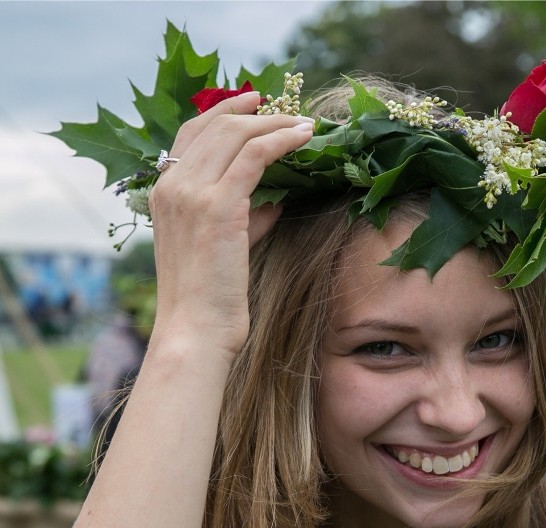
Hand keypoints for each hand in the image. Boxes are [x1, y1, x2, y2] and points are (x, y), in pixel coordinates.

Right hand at [147, 91, 313, 359]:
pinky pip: (254, 154)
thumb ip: (246, 216)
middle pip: (214, 125)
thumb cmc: (212, 296)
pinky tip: (304, 138)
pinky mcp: (218, 206)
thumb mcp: (227, 245)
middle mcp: (172, 185)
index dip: (224, 112)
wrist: (196, 330)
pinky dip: (281, 139)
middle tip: (287, 108)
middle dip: (254, 111)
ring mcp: (191, 192)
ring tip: (304, 124)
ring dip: (274, 122)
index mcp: (164, 192)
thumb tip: (275, 198)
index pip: (191, 134)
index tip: (255, 104)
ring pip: (235, 133)